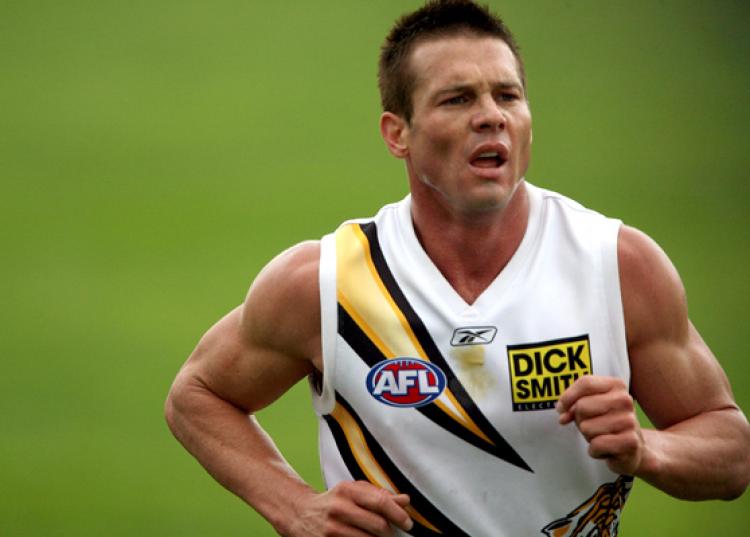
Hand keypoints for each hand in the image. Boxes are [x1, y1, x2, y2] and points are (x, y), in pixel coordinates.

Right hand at [287, 480, 412, 536]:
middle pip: (378, 525)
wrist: (298, 513)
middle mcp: (339, 508)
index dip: (399, 515)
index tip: (408, 523)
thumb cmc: (332, 502)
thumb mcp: (353, 492)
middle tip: (391, 534)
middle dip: (390, 533)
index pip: (380, 502)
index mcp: (347, 490)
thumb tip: (405, 500)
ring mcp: (331, 529)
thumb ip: (379, 495)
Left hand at [556, 375, 643, 475]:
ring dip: (588, 437)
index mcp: (616, 385)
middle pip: (582, 406)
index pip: (585, 383)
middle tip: (592, 426)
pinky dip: (595, 451)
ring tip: (601, 437)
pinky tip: (605, 450)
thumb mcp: (589, 407)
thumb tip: (563, 415)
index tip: (561, 409)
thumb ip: (572, 405)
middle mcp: (625, 400)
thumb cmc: (605, 423)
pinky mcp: (631, 442)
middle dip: (579, 420)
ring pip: (587, 428)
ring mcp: (630, 421)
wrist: (632, 449)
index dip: (567, 397)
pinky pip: (596, 445)